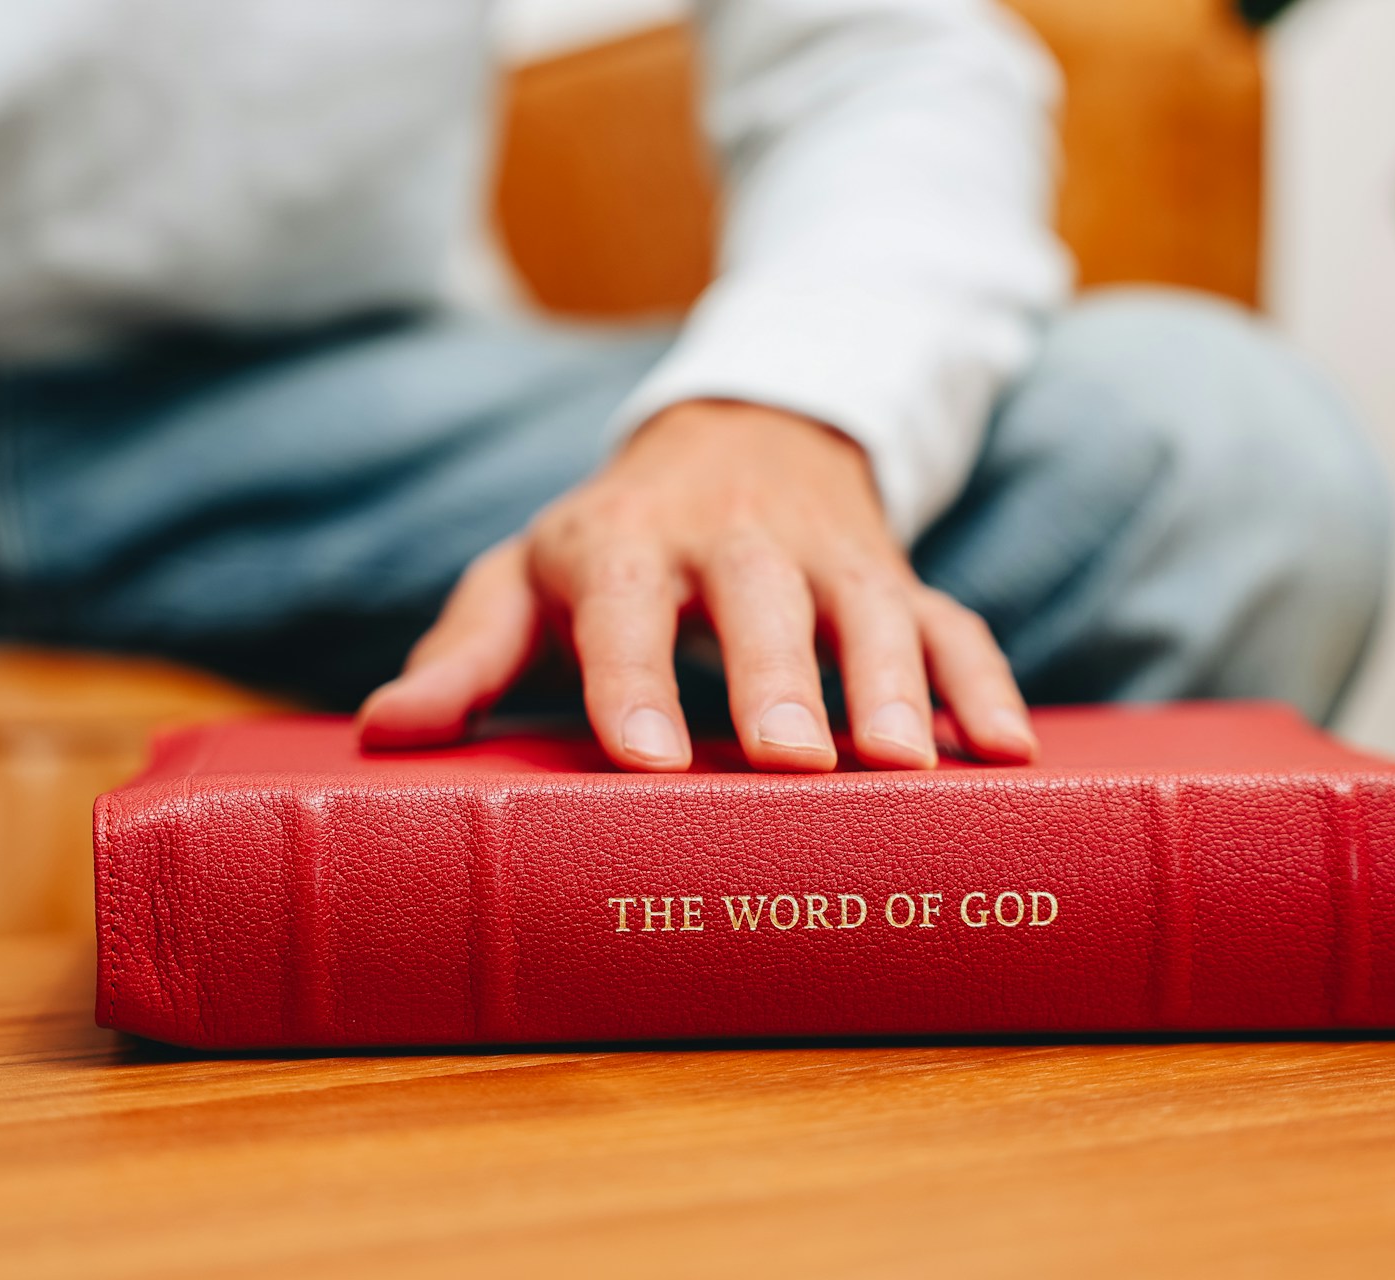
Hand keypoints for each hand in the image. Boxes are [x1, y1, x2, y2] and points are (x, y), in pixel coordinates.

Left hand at [356, 399, 1036, 770]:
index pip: (626, 609)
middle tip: (793, 761)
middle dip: (779, 678)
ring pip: (867, 608)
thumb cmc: (610, 542)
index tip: (652, 760)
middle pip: (760, 599)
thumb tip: (387, 735)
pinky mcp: (894, 576)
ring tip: (903, 764)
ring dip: (893, 682)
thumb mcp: (524, 579)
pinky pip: (951, 621)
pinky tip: (1006, 754)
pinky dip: (984, 681)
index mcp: (623, 544)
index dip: (637, 681)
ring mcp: (824, 557)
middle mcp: (730, 539)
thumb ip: (466, 654)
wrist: (737, 435)